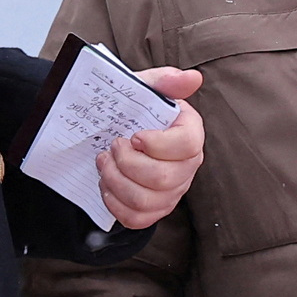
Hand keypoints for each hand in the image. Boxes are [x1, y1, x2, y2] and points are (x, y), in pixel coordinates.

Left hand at [99, 68, 204, 229]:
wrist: (117, 131)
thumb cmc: (134, 110)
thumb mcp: (144, 89)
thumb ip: (165, 81)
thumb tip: (192, 78)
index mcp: (190, 133)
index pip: (188, 146)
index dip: (158, 144)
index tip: (134, 136)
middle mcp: (187, 166)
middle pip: (163, 178)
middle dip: (128, 164)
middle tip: (112, 148)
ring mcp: (173, 191)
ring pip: (145, 200)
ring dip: (116, 182)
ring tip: (104, 164)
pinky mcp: (155, 208)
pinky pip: (136, 219)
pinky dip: (115, 203)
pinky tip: (107, 185)